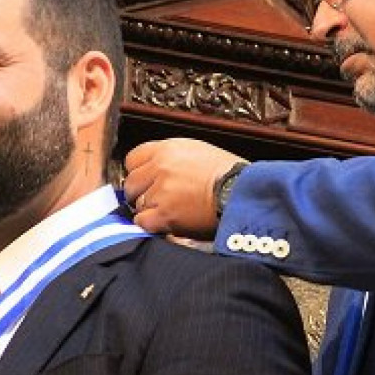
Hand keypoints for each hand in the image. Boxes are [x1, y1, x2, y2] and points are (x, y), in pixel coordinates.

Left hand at [123, 139, 245, 238]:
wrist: (243, 193)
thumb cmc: (231, 174)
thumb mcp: (200, 152)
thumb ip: (173, 158)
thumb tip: (157, 169)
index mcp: (168, 148)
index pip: (133, 158)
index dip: (139, 172)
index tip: (146, 181)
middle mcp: (160, 167)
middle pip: (132, 183)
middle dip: (142, 192)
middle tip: (157, 200)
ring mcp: (160, 191)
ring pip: (137, 204)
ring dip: (150, 210)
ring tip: (170, 212)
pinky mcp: (164, 214)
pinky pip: (142, 222)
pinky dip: (151, 225)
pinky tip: (165, 224)